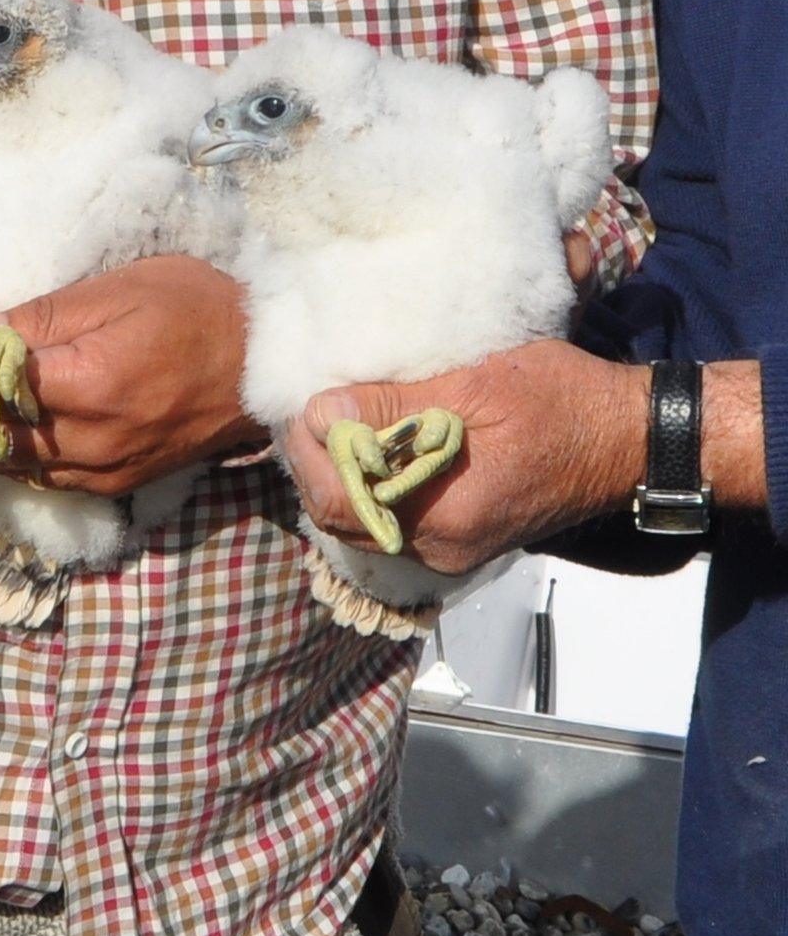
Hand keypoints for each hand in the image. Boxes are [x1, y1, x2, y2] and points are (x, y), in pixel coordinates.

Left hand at [0, 255, 262, 493]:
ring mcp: (105, 472)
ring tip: (4, 389)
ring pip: (14, 464)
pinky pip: (47, 478)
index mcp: (90, 385)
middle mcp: (93, 442)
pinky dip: (27, 452)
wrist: (264, 362)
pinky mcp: (116, 485)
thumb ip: (39, 317)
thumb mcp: (116, 289)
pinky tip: (36, 418)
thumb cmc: (195, 309)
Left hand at [281, 340, 647, 574]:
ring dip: (340, 472)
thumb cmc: (563, 400)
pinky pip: (390, 518)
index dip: (308, 452)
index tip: (306, 404)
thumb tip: (322, 412)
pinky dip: (370, 483)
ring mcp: (449, 549)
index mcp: (445, 516)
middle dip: (316, 461)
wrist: (628, 438)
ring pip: (360, 520)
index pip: (336, 501)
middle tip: (316, 406)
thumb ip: (395, 405)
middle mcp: (440, 548)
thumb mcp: (477, 386)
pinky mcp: (458, 539)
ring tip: (341, 418)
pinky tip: (374, 443)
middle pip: (339, 516)